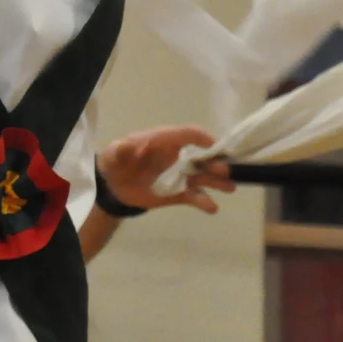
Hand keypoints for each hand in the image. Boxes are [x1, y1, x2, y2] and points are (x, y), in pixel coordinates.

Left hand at [96, 126, 236, 213]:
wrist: (113, 188)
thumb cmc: (116, 163)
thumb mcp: (112, 155)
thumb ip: (120, 151)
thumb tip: (127, 146)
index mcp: (163, 141)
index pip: (188, 134)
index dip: (203, 138)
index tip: (216, 146)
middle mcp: (177, 157)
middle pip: (201, 157)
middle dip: (215, 162)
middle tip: (225, 170)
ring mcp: (179, 176)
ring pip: (203, 177)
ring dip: (217, 181)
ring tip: (229, 187)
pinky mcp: (178, 193)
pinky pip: (194, 197)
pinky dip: (204, 202)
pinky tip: (212, 207)